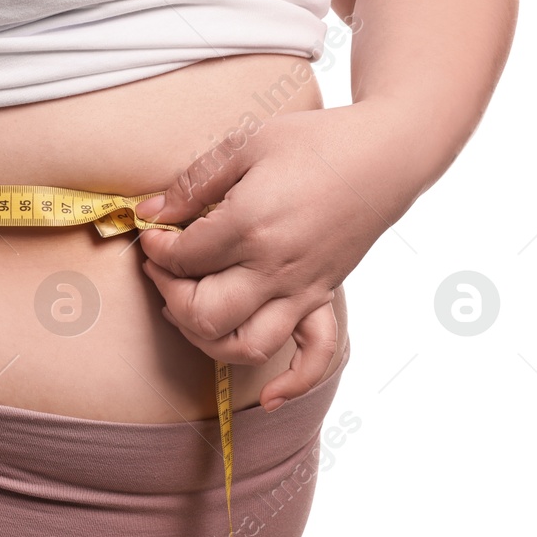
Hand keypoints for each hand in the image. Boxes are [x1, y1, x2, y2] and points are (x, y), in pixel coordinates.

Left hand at [133, 101, 417, 408]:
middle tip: (164, 268)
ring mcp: (303, 290)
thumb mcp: (245, 145)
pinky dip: (291, 383)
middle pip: (203, 313)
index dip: (156, 247)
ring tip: (191, 306)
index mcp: (250, 226)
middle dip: (169, 294)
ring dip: (206, 338)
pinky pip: (314, 356)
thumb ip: (193, 184)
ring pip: (245, 346)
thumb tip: (149, 213)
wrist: (387, 154)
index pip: (182, 258)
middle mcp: (275, 269)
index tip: (153, 231)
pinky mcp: (323, 297)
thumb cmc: (316, 142)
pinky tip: (269, 394)